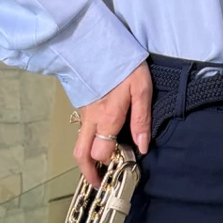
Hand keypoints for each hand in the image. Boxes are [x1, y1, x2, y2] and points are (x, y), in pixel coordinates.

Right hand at [72, 63, 151, 188]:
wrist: (95, 41)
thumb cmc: (123, 64)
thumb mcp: (141, 89)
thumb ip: (141, 119)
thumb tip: (142, 147)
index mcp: (107, 118)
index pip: (101, 153)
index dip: (110, 165)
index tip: (120, 171)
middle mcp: (91, 119)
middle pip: (81, 154)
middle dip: (89, 172)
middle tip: (99, 182)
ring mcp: (84, 112)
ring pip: (79, 142)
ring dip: (87, 157)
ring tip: (101, 166)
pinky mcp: (82, 104)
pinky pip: (83, 129)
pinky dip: (88, 141)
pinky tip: (101, 139)